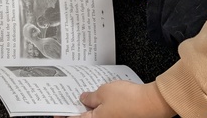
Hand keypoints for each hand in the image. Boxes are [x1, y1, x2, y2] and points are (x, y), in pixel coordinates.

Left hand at [54, 81, 174, 117]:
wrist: (150, 103)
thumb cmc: (127, 99)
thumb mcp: (103, 92)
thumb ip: (91, 96)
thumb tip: (84, 98)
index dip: (64, 115)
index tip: (56, 113)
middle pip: (86, 117)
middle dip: (79, 109)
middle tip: (71, 101)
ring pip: (97, 115)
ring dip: (92, 107)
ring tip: (87, 97)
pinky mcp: (122, 116)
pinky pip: (107, 113)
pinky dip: (102, 106)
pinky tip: (103, 98)